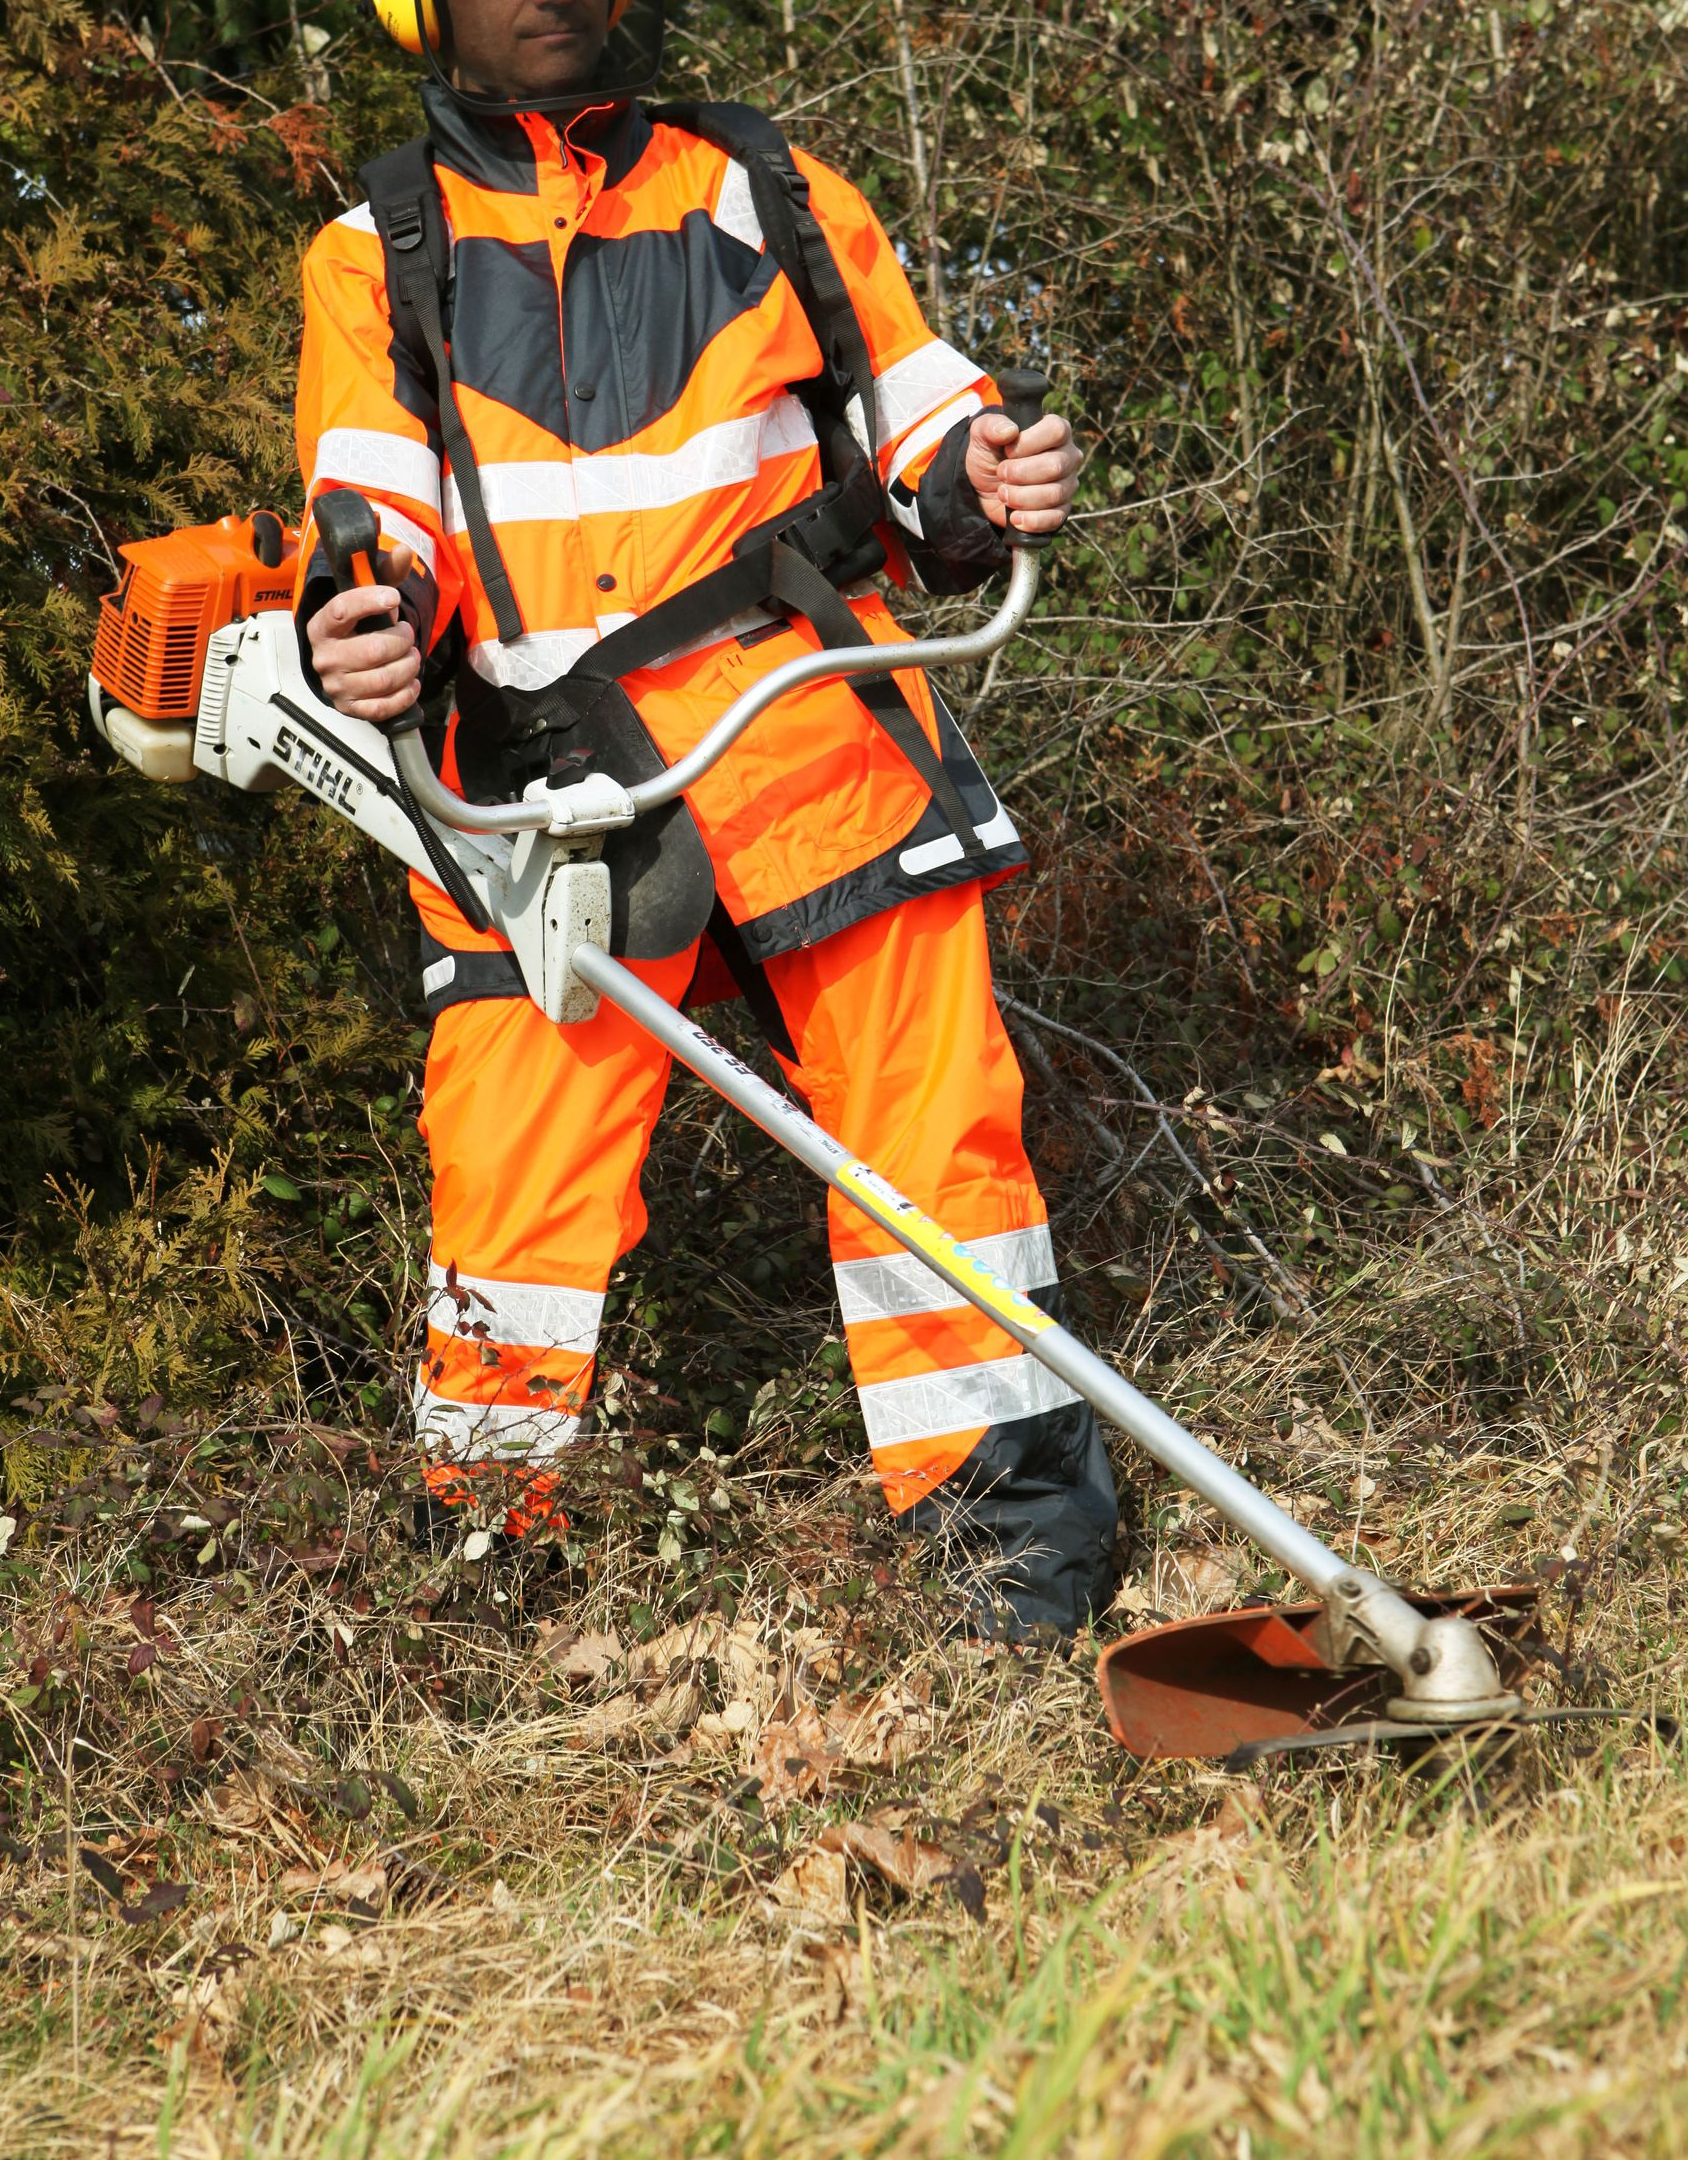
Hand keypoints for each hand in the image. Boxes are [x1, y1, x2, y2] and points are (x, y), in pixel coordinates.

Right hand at [305, 541, 421, 722]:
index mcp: (321, 626)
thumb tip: (406, 552)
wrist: (342, 666)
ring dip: (409, 667)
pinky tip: (412, 682)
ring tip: (413, 657)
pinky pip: (384, 707)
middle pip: (374, 650)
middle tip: (408, 634)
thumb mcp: (367, 599)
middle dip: (402, 640)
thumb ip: (385, 575)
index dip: (369, 602)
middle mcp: (324, 657)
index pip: (342, 610)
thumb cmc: (359, 627)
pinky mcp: (349, 708)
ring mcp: (335, 686)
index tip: (393, 597)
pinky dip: (406, 694)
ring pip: (384, 679)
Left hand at [966, 409, 1082, 535]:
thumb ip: (991, 426)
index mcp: (1055, 431)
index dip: (1030, 442)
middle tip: (1001, 474)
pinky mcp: (1061, 510)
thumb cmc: (990, 457)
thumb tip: (1009, 430)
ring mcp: (1067, 485)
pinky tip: (1015, 517)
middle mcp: (1068, 456)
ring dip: (1022, 497)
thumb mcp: (982, 437)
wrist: (983, 491)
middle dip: (1021, 473)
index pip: (1056, 430)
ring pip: (1054, 494)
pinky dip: (1032, 520)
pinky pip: (1055, 518)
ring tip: (1003, 494)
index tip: (1008, 451)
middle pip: (1056, 465)